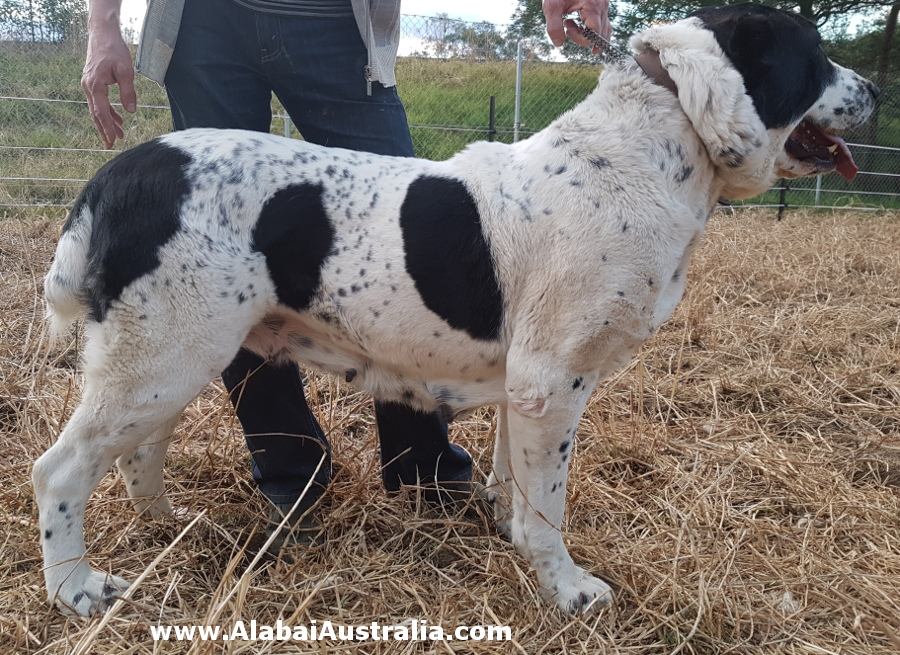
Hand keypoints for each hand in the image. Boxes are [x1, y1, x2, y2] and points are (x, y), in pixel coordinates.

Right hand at [81, 24, 136, 148]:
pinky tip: (118, 118)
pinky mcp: (92, 82)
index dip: (107, 127)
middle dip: (104, 130)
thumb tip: (131, 111)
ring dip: (107, 122)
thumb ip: (128, 92)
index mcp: (95, 85)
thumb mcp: (126, 71)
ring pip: (97, 108)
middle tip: (110, 145)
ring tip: (118, 135)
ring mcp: (88, 84)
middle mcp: (88, 86)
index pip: (101, 112)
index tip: (112, 140)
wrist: (102, 34)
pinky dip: (107, 111)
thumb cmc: (114, 50)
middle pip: (96, 113)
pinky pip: (98, 101)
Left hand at [543, 0, 610, 52]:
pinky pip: (604, 24)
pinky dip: (596, 32)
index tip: (566, 25)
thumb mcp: (552, 7)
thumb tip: (559, 44)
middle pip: (599, 34)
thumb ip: (554, 26)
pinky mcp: (602, 7)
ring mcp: (604, 6)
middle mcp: (602, 7)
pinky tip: (585, 32)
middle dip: (582, 36)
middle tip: (567, 24)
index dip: (580, 37)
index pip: (594, 34)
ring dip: (588, 34)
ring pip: (604, 31)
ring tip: (572, 25)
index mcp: (593, 6)